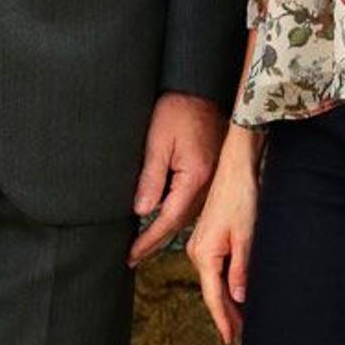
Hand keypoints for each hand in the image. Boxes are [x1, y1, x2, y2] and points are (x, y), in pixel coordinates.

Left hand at [128, 91, 224, 264]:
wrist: (200, 88)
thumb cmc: (178, 110)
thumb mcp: (158, 142)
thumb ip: (151, 178)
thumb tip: (142, 211)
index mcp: (196, 178)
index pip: (169, 218)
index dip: (149, 239)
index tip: (132, 254)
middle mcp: (209, 184)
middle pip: (180, 221)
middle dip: (156, 241)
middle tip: (134, 256)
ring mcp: (213, 179)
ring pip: (188, 214)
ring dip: (167, 229)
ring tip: (145, 243)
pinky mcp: (211, 172)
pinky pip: (193, 201)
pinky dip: (177, 212)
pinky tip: (164, 216)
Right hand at [186, 126, 261, 344]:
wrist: (236, 168)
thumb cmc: (241, 197)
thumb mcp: (246, 236)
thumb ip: (241, 269)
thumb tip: (238, 298)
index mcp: (204, 253)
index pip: (214, 296)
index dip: (223, 319)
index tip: (231, 339)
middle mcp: (197, 250)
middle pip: (211, 290)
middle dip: (226, 313)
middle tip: (241, 335)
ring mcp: (201, 244)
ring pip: (213, 279)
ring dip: (226, 298)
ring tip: (242, 319)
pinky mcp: (208, 237)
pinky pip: (215, 267)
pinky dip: (225, 282)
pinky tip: (236, 290)